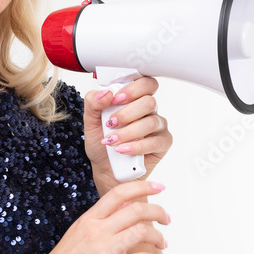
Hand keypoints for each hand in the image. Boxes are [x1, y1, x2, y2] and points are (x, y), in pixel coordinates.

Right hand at [31, 181, 168, 253]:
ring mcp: (103, 250)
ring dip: (159, 237)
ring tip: (163, 243)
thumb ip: (99, 222)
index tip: (158, 187)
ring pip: (143, 232)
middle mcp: (97, 231)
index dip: (142, 186)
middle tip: (166, 218)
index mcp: (88, 220)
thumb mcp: (77, 234)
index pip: (119, 193)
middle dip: (158, 211)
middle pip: (137, 209)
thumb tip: (123, 208)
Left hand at [83, 77, 172, 195]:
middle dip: (127, 112)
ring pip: (151, 122)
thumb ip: (93, 103)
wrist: (105, 170)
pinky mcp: (162, 143)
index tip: (116, 98)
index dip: (133, 88)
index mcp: (134, 100)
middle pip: (149, 101)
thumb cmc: (101, 144)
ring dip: (128, 132)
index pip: (145, 83)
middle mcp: (148, 111)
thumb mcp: (90, 123)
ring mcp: (157, 126)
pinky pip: (155, 141)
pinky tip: (123, 150)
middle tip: (111, 122)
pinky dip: (137, 146)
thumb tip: (105, 93)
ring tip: (112, 141)